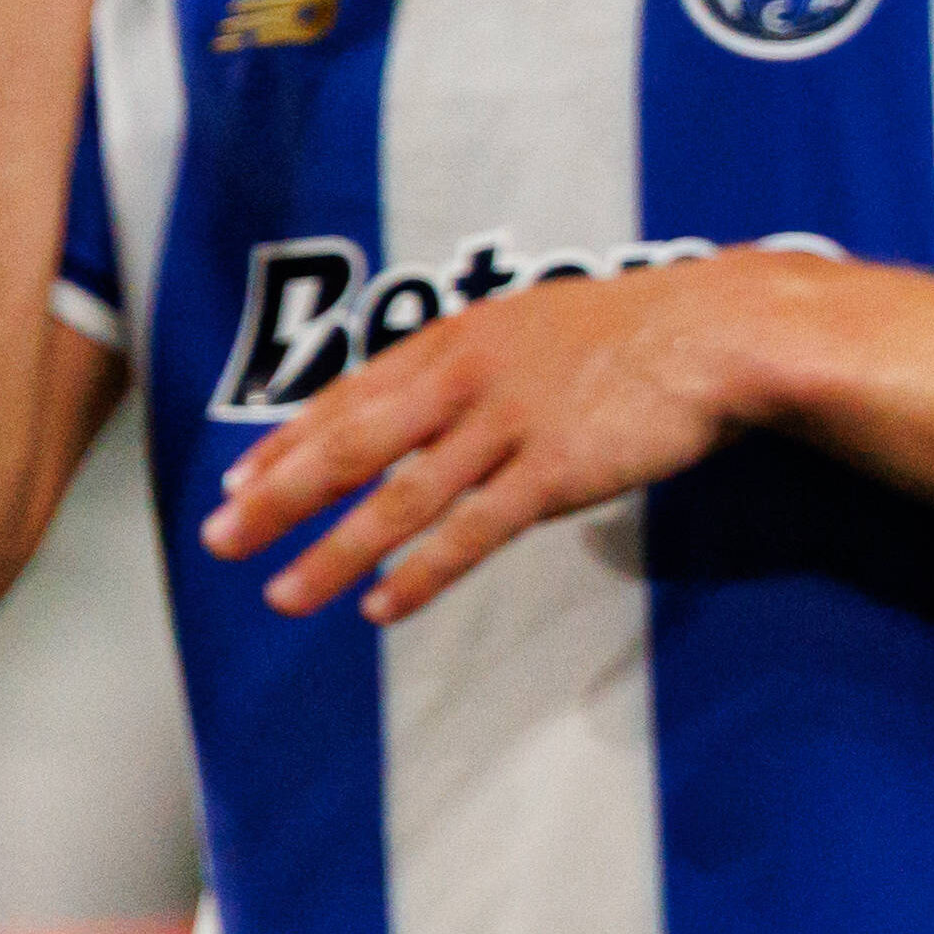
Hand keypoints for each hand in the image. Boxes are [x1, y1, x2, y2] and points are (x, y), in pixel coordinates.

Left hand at [201, 260, 751, 621]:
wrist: (712, 333)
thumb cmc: (629, 332)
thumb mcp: (530, 326)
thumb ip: (471, 367)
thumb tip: (422, 414)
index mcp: (456, 340)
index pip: (349, 396)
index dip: (287, 443)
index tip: (236, 484)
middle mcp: (466, 378)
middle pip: (352, 445)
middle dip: (279, 497)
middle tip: (221, 540)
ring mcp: (508, 424)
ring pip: (401, 497)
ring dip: (336, 551)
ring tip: (285, 594)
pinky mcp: (554, 470)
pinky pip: (472, 530)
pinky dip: (422, 572)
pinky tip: (382, 607)